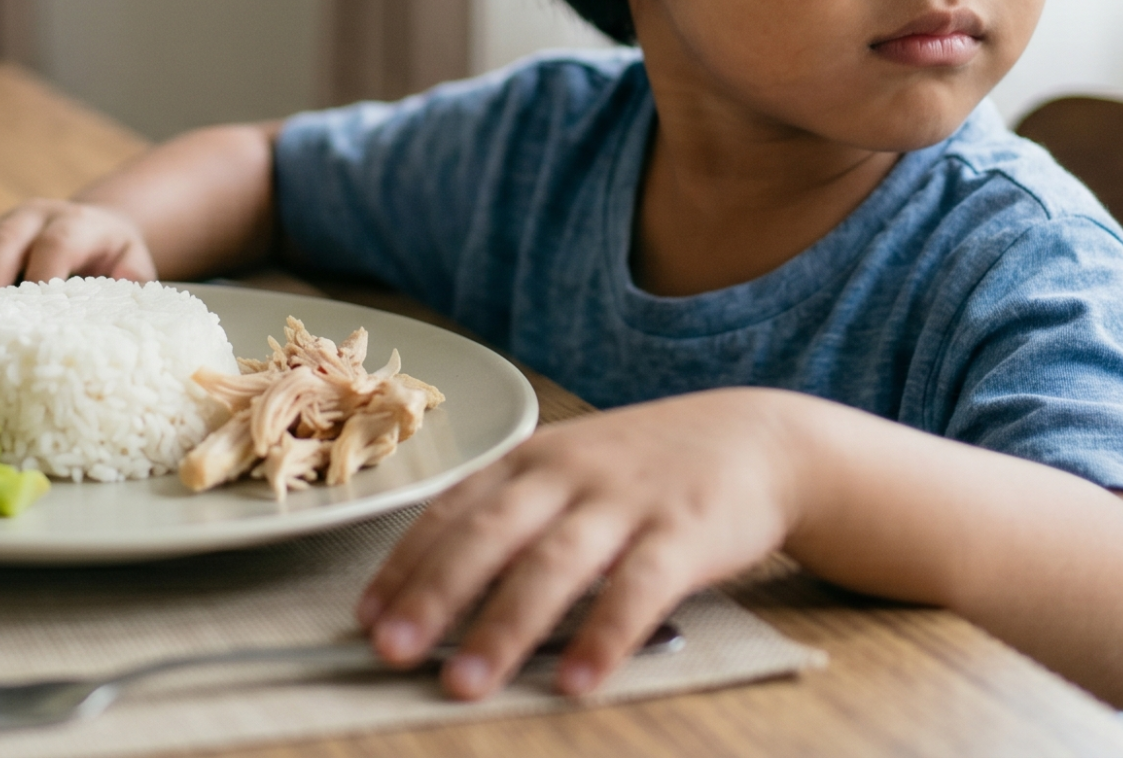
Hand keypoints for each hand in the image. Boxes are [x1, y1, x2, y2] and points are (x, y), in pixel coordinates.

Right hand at [0, 200, 158, 314]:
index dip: (43, 271)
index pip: (57, 242)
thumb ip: (127, 292)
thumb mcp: (135, 272)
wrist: (99, 230)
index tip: (31, 304)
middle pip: (4, 240)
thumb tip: (113, 327)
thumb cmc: (116, 263)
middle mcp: (33, 218)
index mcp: (76, 224)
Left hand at [358, 388, 806, 699]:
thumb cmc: (643, 469)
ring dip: (502, 628)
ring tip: (465, 684)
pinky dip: (602, 636)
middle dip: (432, 596)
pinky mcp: (685, 532)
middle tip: (391, 651)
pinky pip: (638, 590)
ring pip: (552, 564)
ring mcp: (625, 500)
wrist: (756, 439)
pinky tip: (575, 680)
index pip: (450, 511)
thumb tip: (436, 591)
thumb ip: (512, 518)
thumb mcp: (569, 472)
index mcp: (529, 460)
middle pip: (486, 536)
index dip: (404, 565)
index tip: (367, 618)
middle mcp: (567, 473)